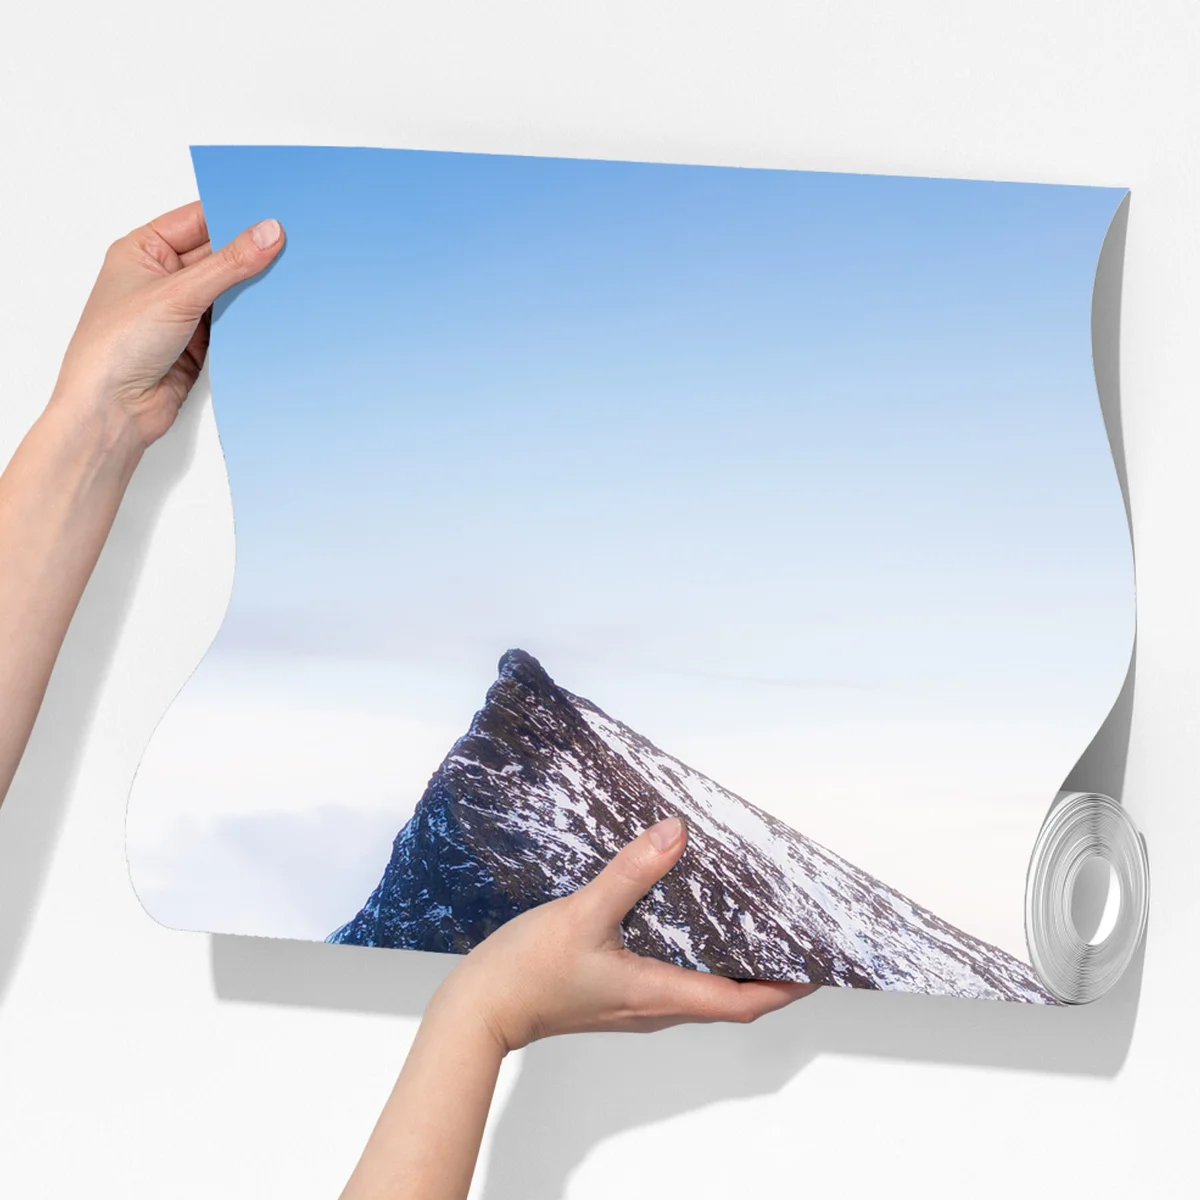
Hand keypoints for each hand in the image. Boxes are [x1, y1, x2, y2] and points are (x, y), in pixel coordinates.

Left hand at [50, 201, 283, 450]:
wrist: (113, 411)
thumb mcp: (178, 293)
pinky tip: (276, 311)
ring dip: (253, 288)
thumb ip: (228, 264)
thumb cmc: (115, 347)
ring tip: (290, 276)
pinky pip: (234, 322)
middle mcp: (162, 278)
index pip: (197, 220)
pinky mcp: (199, 343)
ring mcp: (181, 311)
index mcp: (143, 250)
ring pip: (229, 290)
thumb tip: (267, 233)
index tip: (272, 213)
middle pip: (217, 255)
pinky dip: (252, 318)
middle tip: (291, 244)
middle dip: (249, 253)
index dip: (233, 214)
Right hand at [432, 817, 817, 1053]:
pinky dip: (697, 956)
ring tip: (753, 926)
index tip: (817, 966)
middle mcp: (654, 1006)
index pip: (741, 1003)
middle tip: (793, 939)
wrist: (481, 1009)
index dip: (785, 987)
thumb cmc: (529, 972)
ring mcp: (634, 1002)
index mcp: (658, 995)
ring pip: (702, 989)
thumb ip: (631, 873)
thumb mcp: (584, 914)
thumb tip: (675, 835)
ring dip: (734, 965)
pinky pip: (673, 978)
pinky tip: (688, 923)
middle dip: (768, 973)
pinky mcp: (615, 992)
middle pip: (730, 998)